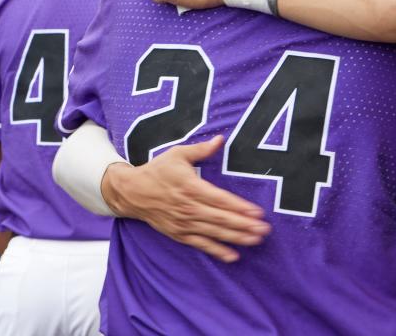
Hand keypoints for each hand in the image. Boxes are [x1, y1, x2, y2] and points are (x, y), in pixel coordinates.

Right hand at [101, 135, 269, 262]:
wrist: (131, 192)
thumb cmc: (157, 170)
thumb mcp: (178, 154)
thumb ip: (201, 149)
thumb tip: (220, 139)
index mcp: (190, 186)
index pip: (219, 199)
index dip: (239, 207)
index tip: (257, 212)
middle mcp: (188, 207)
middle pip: (220, 219)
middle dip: (244, 225)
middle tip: (264, 230)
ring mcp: (183, 223)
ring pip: (214, 233)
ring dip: (236, 237)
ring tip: (255, 240)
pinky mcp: (179, 234)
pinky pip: (200, 244)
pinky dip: (217, 251)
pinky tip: (233, 256)